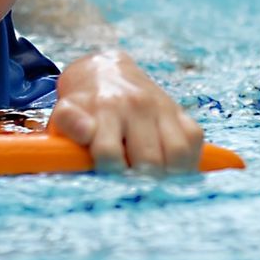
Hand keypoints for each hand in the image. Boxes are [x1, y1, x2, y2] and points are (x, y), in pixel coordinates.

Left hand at [47, 49, 203, 173]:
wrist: (106, 72)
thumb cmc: (83, 105)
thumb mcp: (64, 112)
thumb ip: (68, 124)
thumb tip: (86, 133)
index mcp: (105, 108)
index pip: (110, 152)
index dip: (108, 173)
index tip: (106, 178)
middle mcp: (137, 105)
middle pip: (149, 160)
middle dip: (139, 180)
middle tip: (131, 187)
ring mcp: (162, 107)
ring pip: (178, 153)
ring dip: (168, 175)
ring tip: (153, 182)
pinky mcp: (180, 112)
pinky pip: (194, 141)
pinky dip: (187, 161)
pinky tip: (170, 169)